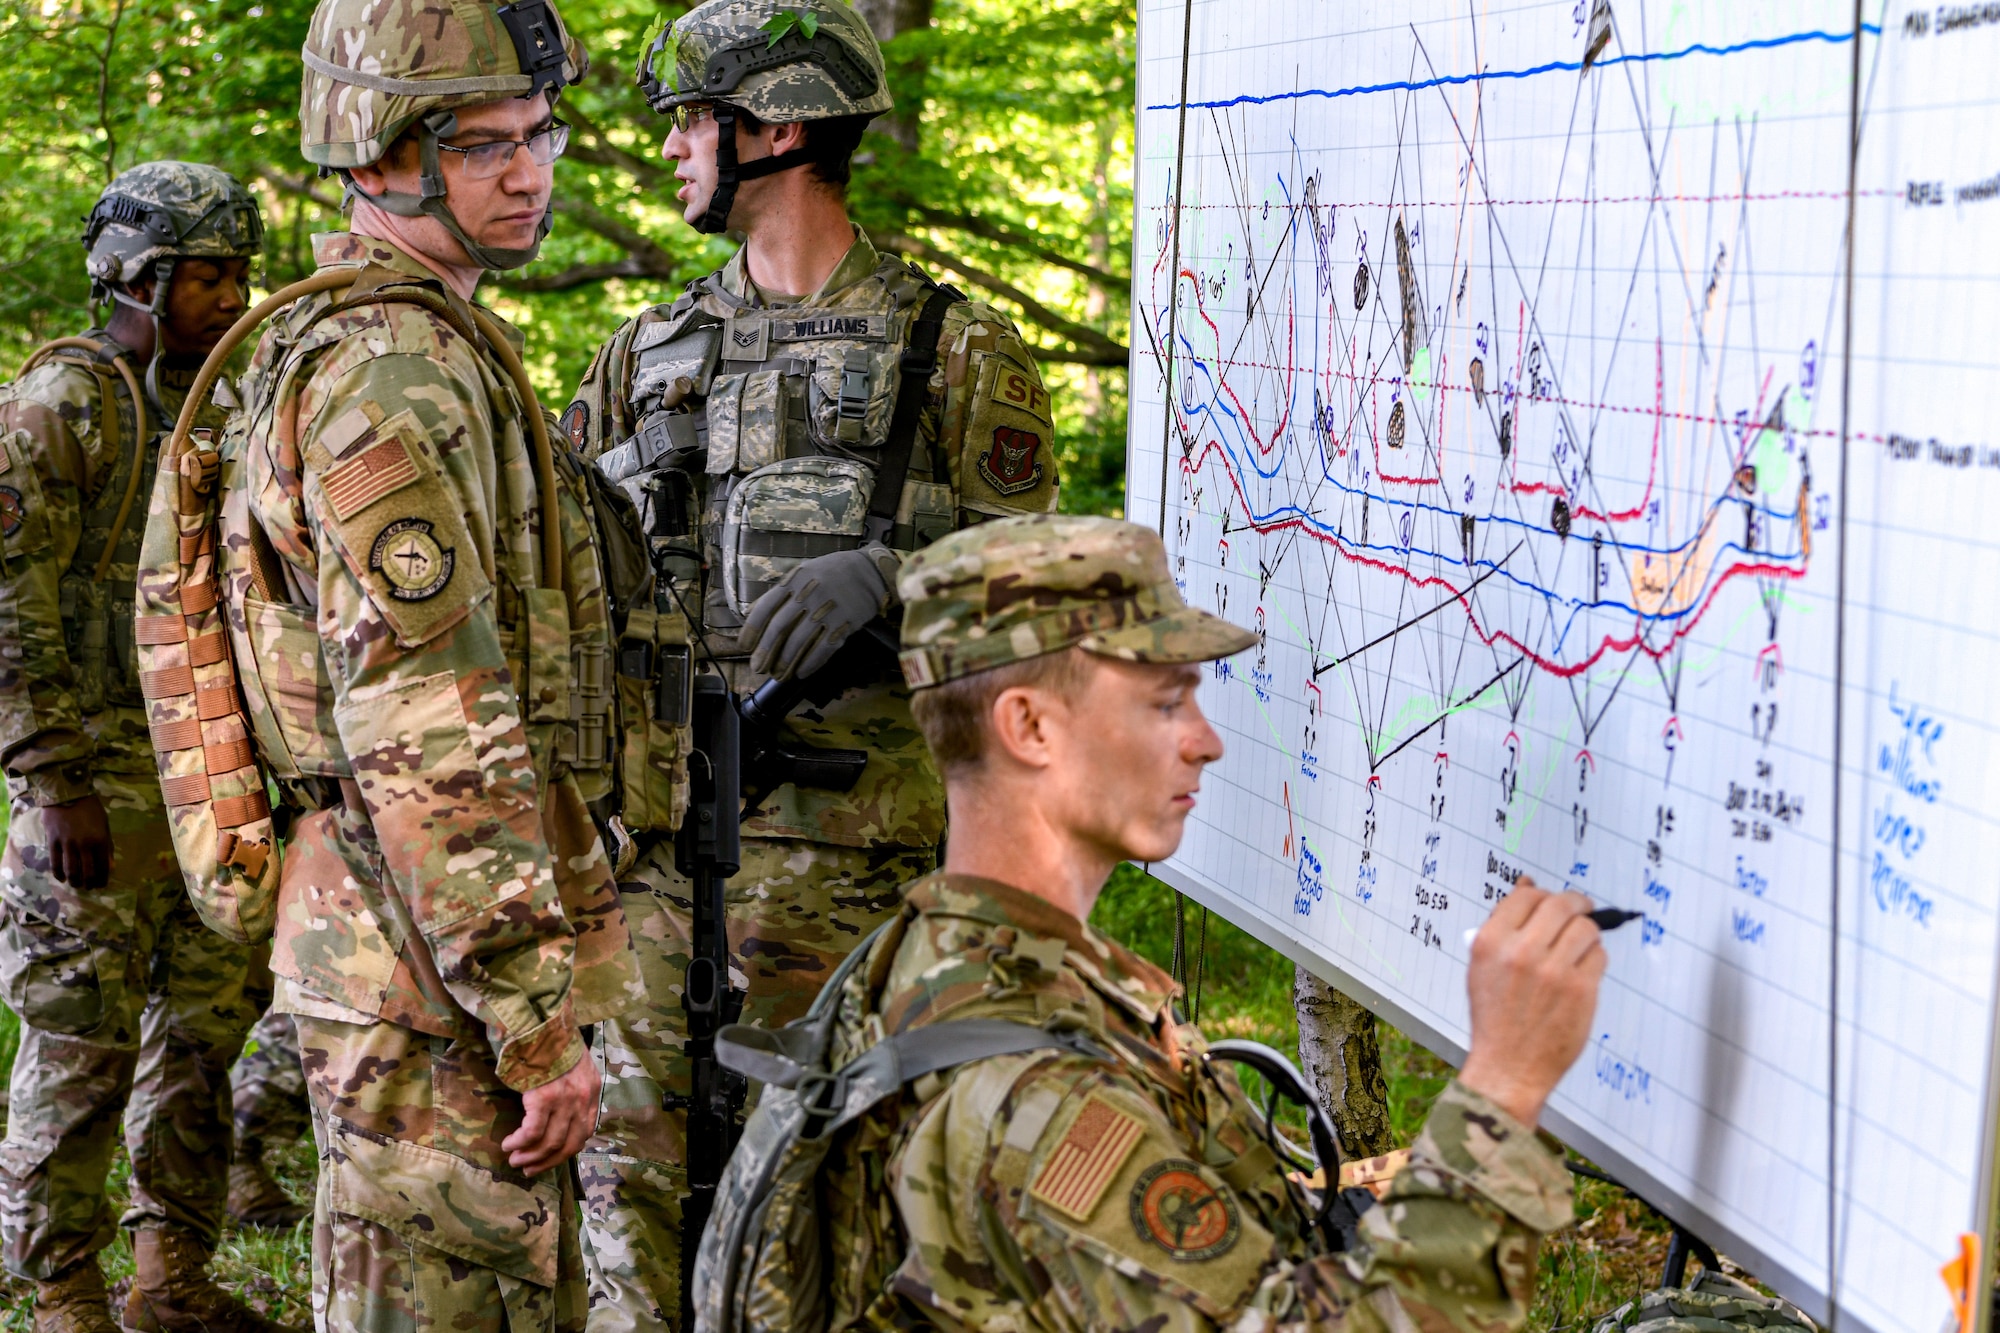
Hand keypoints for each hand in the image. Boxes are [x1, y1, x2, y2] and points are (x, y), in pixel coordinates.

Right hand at [42, 795, 111, 889]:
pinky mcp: (52, 841)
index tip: (101, 885)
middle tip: (89, 887)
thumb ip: (107, 846)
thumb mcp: (105, 825)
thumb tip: (111, 866)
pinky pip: (55, 862)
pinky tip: (62, 878)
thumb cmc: (90, 809)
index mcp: (100, 840)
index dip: (102, 878)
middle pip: (86, 872)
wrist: (67, 794)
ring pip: (70, 870)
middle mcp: (84, 844)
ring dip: (74, 881)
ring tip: (77, 885)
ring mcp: (67, 844)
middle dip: (89, 883)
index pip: (102, 866)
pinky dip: (58, 873)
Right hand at [502, 1051, 600, 1174]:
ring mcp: (564, 1099)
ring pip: (550, 1142)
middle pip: (569, 1143)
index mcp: (592, 1090)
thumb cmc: (551, 1041)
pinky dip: (519, 1142)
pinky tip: (508, 1144)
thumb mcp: (574, 1064)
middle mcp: (583, 1098)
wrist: (539, 1020)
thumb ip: (573, 1087)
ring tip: (515, 1159)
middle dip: (547, 1161)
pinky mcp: (543, 1098)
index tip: (549, 1159)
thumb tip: (559, 1114)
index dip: (566, 1151)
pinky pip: (531, 1132)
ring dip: (530, 1156)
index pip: (585, 1132)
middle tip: (529, 1169)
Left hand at [741, 545, 896, 680]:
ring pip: (800, 641)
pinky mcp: (845, 624)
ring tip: (778, 674)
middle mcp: (809, 595)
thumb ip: (781, 591)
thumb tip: (753, 611)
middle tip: (757, 668)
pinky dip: (811, 663)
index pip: (766, 607)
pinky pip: (824, 648)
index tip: (744, 646)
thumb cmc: (833, 572)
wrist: (870, 571)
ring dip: (786, 661)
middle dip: (765, 651)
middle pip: (780, 627)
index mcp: (796, 580)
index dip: (752, 629)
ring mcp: (827, 610)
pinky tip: (802, 673)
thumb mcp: (804, 572)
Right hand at [1457, 876, 1605, 1126]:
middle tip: (1580, 910)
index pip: (1525, 896)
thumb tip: (1528, 886)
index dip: (1542, 895)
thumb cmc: (1495, 1018)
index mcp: (1491, 943)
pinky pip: (1598, 956)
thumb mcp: (1483, 967)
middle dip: (1575, 903)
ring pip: (1585, 928)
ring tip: (1579, 946)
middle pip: (1560, 904)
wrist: (1508, 1066)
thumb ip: (1504, 927)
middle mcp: (1521, 952)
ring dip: (1586, 932)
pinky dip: (1594, 958)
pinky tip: (1582, 971)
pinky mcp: (1581, 990)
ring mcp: (1553, 971)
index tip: (1550, 903)